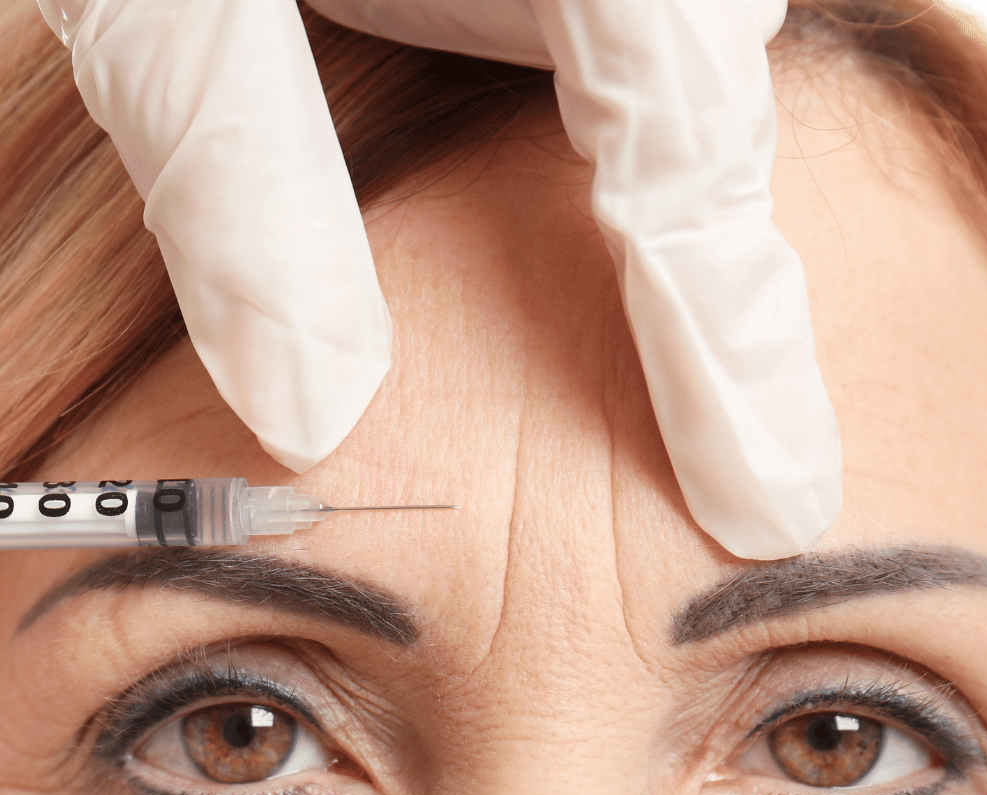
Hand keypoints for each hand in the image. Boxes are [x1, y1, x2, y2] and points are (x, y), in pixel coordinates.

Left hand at [39, 0, 840, 558]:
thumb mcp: (167, 5)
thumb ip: (239, 179)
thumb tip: (309, 418)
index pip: (684, 141)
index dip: (733, 342)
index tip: (774, 507)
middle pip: (718, 103)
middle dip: (723, 274)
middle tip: (742, 455)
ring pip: (700, 60)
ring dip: (685, 193)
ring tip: (679, 334)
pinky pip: (652, 39)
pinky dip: (641, 134)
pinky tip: (604, 184)